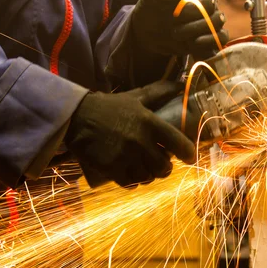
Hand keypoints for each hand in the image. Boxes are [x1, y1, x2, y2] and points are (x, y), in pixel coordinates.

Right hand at [64, 81, 194, 188]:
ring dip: (149, 175)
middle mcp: (140, 141)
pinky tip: (133, 176)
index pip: (178, 142)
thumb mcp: (135, 97)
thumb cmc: (109, 106)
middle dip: (165, 167)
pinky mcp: (112, 169)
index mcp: (149, 122)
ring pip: (148, 177)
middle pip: (164, 166)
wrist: (76, 117)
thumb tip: (180, 84)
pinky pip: (131, 183)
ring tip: (146, 169)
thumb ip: (158, 92)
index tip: (190, 157)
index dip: (188, 153)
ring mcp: (125, 157)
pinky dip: (135, 182)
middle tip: (161, 164)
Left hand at [131, 0, 228, 59]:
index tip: (175, 3)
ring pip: (218, 20)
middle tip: (175, 20)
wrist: (148, 29)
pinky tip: (194, 42)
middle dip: (194, 13)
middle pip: (211, 5)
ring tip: (180, 33)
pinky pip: (221, 37)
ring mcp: (208, 19)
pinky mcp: (209, 36)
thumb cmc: (152, 7)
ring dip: (199, 27)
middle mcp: (204, 2)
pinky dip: (210, 40)